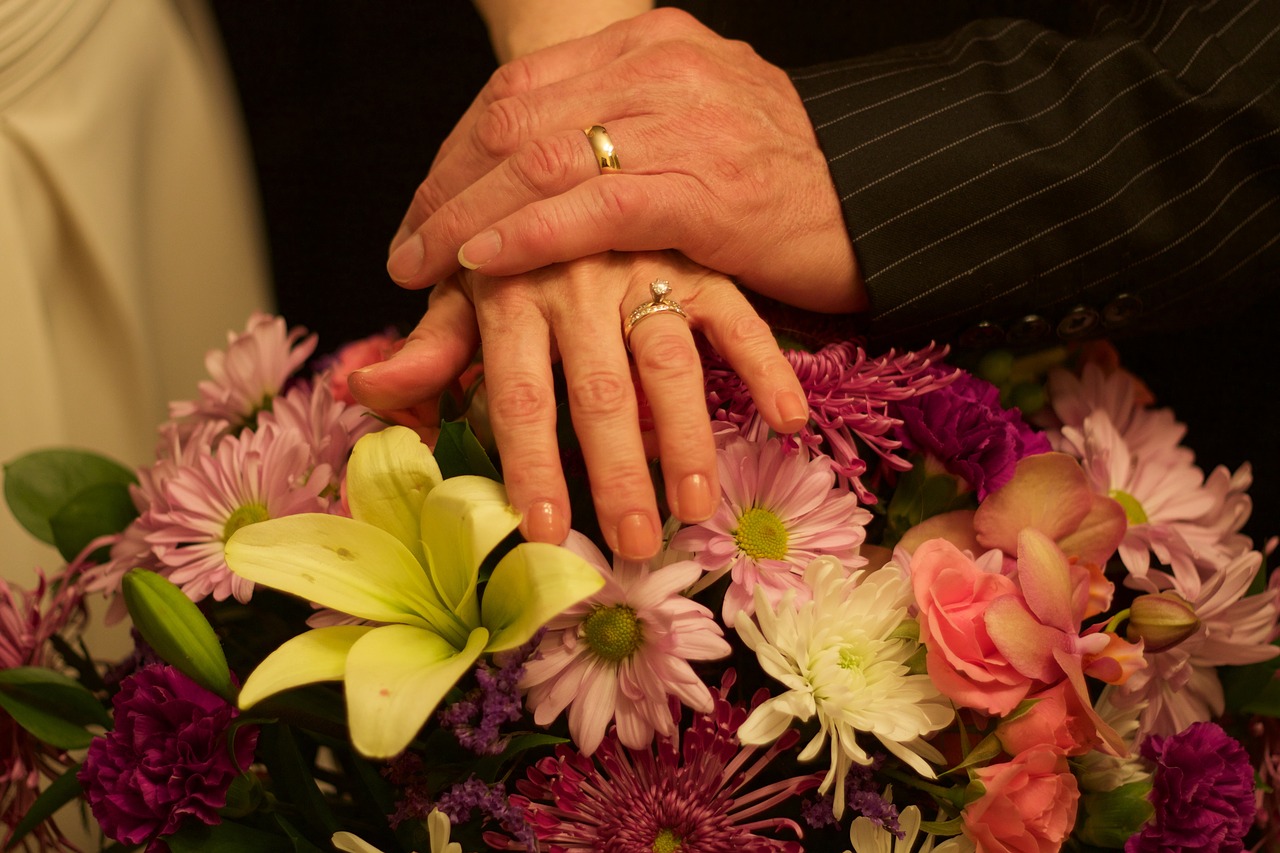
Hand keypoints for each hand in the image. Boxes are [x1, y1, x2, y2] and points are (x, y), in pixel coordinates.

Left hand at [349, 251, 807, 560]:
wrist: (572, 139)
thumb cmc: (511, 236)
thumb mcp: (463, 285)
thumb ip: (429, 344)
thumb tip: (362, 390)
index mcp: (512, 291)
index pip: (521, 395)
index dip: (532, 466)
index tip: (548, 533)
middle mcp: (579, 281)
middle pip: (600, 392)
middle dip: (616, 475)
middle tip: (633, 544)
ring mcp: (645, 269)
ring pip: (670, 362)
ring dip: (687, 438)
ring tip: (697, 506)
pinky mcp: (699, 262)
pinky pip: (739, 318)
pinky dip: (766, 367)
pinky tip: (789, 421)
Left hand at [385, 7, 864, 313]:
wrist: (883, 205)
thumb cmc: (784, 184)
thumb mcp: (696, 134)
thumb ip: (621, 136)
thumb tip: (539, 172)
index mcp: (654, 42)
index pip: (523, 87)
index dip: (458, 151)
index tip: (425, 206)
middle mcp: (662, 68)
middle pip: (515, 117)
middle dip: (445, 186)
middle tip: (405, 248)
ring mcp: (686, 123)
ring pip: (540, 159)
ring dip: (463, 215)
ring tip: (419, 263)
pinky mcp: (707, 189)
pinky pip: (594, 206)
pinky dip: (528, 234)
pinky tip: (480, 260)